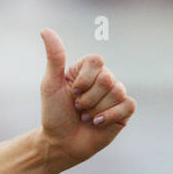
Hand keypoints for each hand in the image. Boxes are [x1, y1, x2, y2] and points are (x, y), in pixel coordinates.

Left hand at [38, 28, 136, 166]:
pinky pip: (128, 105)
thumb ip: (54, 57)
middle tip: (78, 108)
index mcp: (88, 70)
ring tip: (85, 117)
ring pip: (116, 93)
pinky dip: (110, 116)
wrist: (60, 144)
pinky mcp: (124, 111)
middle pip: (107, 78)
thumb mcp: (50, 85)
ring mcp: (116, 94)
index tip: (71, 92)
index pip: (97, 60)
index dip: (83, 79)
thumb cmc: (53, 114)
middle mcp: (104, 79)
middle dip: (87, 99)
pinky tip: (98, 123)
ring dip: (95, 110)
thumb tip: (45, 30)